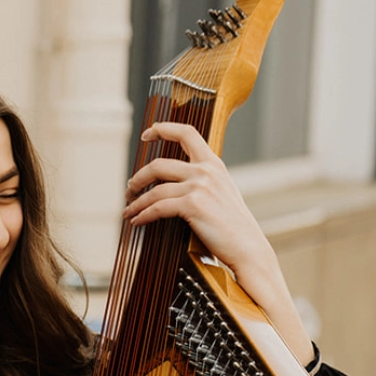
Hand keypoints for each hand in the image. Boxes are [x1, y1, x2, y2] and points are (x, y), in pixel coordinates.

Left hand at [123, 121, 312, 365]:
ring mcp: (200, 186)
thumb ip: (200, 182)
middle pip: (159, 164)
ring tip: (127, 211)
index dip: (163, 129)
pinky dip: (142, 215)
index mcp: (213, 164)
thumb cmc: (231, 226)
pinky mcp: (193, 204)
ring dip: (136, 202)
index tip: (147, 134)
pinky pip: (157, 207)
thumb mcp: (220, 194)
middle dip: (138, 178)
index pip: (187, 133)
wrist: (247, 247)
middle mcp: (206, 170)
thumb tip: (172, 184)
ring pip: (154, 189)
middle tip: (129, 190)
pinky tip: (136, 222)